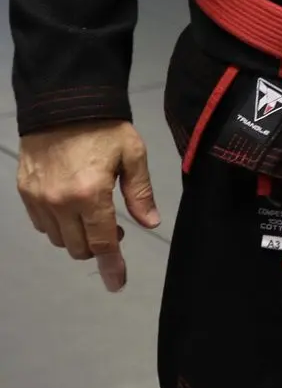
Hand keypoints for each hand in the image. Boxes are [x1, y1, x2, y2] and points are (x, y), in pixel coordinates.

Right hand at [16, 120, 160, 291]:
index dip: (112, 266)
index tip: (118, 284)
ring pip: (58, 240)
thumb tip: (150, 223)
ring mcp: (39, 199)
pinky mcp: (25, 192)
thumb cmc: (104, 128)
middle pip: (79, 247)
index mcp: (91, 195)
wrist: (62, 103)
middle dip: (98, 246)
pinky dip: (57, 225)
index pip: (102, 244)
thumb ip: (139, 192)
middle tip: (112, 227)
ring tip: (91, 215)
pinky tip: (69, 208)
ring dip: (76, 236)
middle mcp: (60, 203)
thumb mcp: (132, 155)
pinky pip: (41, 225)